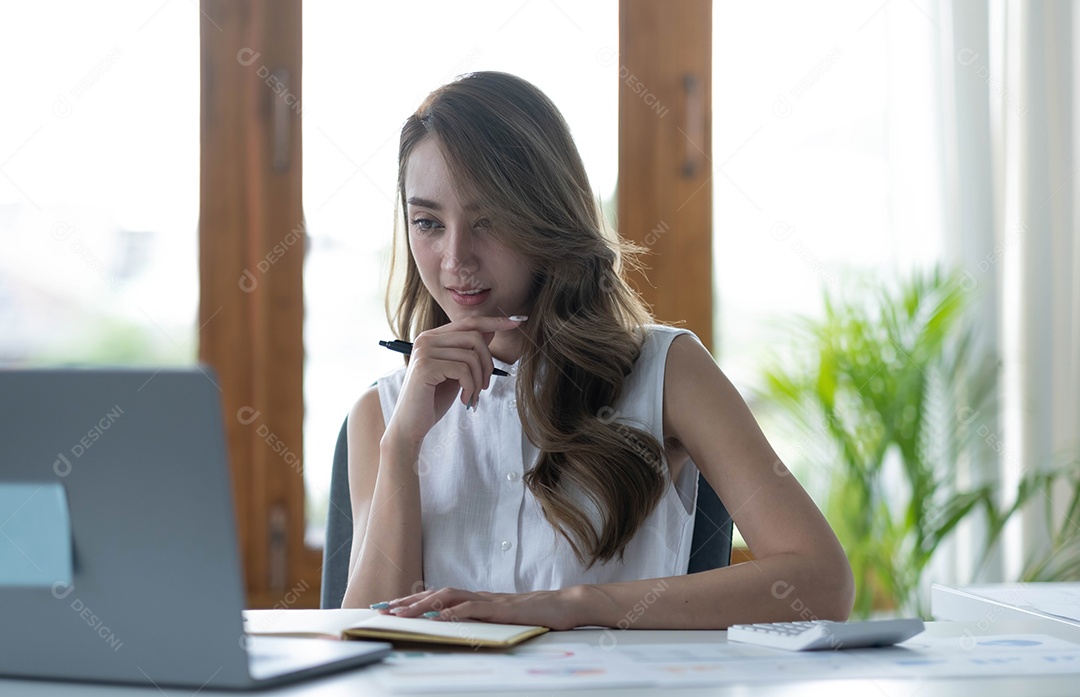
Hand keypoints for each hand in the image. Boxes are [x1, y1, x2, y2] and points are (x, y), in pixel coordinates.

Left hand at [375, 586, 588, 631]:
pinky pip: (474, 609)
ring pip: (450, 598)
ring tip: (402, 613)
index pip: (442, 597)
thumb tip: (461, 631)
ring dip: (423, 605)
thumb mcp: (505, 621)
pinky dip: (454, 613)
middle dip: (409, 602)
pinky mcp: (503, 610)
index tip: (392, 607)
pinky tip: (439, 618)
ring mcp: (491, 601)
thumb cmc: (539, 615)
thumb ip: (485, 622)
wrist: (566, 606)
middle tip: (385, 609)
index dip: (416, 601)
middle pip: (438, 594)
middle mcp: (481, 597)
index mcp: (480, 600)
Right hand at [385, 316, 522, 446]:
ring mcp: (424, 351)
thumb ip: (468, 352)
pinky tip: (464, 400)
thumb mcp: (456, 373)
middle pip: (475, 337)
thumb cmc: (433, 400)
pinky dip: (470, 387)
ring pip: (471, 356)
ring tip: (472, 396)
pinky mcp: (425, 366)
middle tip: (484, 387)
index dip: (494, 321)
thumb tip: (490, 330)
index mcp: (433, 337)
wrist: (410, 425)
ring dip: (478, 381)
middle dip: (488, 364)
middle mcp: (426, 339)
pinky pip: (463, 370)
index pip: (469, 322)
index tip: (518, 320)